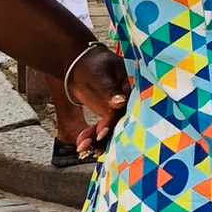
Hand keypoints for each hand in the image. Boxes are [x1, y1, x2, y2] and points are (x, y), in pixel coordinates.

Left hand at [66, 45, 131, 159]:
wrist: (79, 66)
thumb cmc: (91, 65)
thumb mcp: (99, 76)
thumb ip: (109, 90)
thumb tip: (121, 102)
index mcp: (132, 86)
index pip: (127, 107)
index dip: (115, 122)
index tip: (101, 133)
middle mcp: (129, 99)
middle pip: (121, 122)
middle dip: (105, 136)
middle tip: (90, 146)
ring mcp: (120, 109)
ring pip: (113, 129)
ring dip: (98, 140)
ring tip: (82, 146)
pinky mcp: (111, 116)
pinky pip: (105, 129)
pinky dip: (93, 137)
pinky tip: (82, 143)